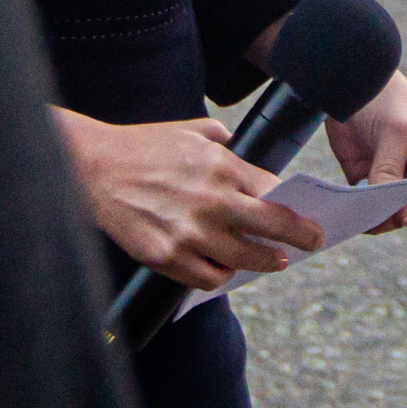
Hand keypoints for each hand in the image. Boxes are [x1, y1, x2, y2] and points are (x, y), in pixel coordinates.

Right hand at [50, 108, 327, 291]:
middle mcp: (211, 200)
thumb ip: (224, 143)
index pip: (274, 193)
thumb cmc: (143, 147)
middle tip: (313, 242)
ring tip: (273, 260)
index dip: (296, 209)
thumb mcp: (191, 130)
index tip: (309, 218)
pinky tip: (226, 268)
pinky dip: (223, 275)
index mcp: (220, 165)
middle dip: (301, 238)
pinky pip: (210, 277)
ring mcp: (189, 233)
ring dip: (264, 262)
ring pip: (245, 260)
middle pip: (273, 228)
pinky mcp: (167, 257)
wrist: (93, 168)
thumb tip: (246, 155)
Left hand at [323, 70, 406, 233]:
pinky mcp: (363, 177)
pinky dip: (355, 209)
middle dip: (393, 213)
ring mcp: (388, 176)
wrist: (349, 81)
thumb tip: (392, 211)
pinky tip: (346, 214)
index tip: (403, 215)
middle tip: (377, 222)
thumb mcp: (395, 130)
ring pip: (384, 207)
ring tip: (360, 221)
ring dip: (373, 215)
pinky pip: (361, 202)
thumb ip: (392, 168)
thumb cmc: (385, 98)